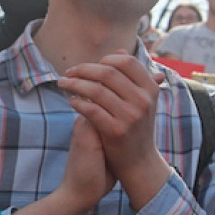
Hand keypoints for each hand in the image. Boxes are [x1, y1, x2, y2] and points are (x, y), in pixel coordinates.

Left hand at [55, 53, 170, 204]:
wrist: (139, 161)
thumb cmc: (136, 127)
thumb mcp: (142, 100)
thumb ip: (132, 77)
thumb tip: (120, 52)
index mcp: (151, 89)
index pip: (127, 62)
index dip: (105, 59)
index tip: (90, 66)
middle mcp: (144, 100)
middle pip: (108, 72)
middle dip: (83, 69)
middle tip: (69, 72)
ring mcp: (131, 116)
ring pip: (96, 90)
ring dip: (74, 84)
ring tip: (63, 83)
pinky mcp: (115, 131)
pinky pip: (91, 110)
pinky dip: (78, 102)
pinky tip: (71, 101)